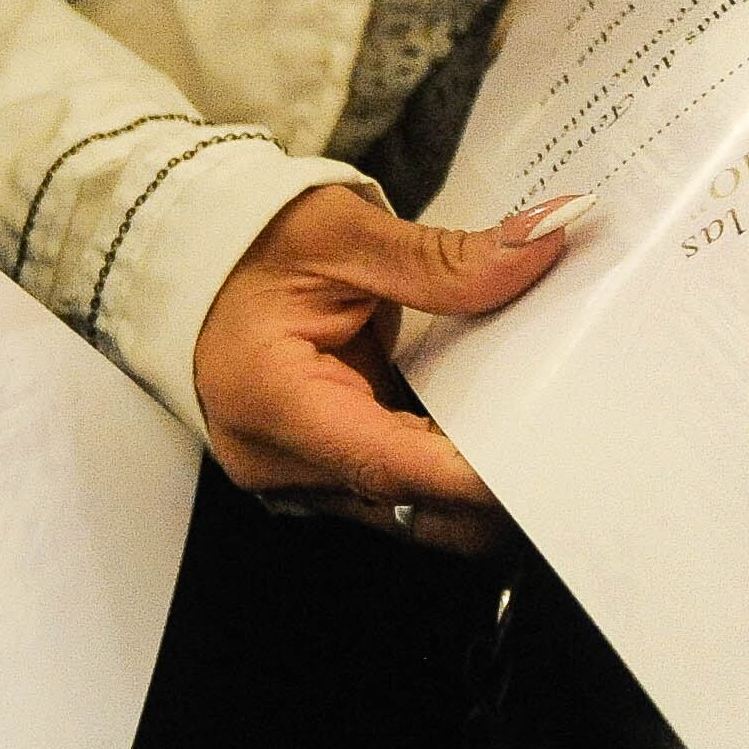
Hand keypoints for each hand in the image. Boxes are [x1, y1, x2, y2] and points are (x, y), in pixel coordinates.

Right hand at [190, 185, 586, 555]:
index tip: (560, 469)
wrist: (180, 256)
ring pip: (406, 514)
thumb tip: (542, 243)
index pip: (393, 465)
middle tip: (568, 447)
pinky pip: (390, 495)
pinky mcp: (307, 476)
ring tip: (530, 435)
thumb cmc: (245, 244)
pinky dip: (439, 472)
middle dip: (490, 491)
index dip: (480, 479)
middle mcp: (276, 461)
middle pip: (409, 508)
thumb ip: (444, 258)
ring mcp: (288, 478)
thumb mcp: (342, 234)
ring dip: (467, 485)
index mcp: (273, 402)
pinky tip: (479, 433)